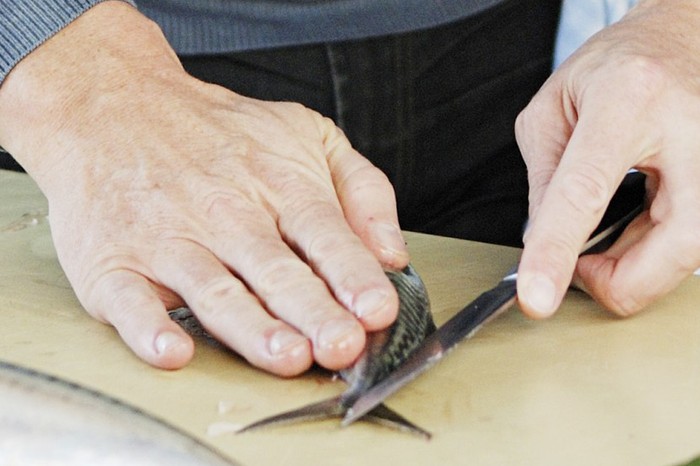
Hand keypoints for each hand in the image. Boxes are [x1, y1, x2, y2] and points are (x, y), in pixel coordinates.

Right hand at [0, 2, 408, 374]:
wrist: (114, 105)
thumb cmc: (221, 133)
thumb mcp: (307, 135)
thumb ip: (363, 190)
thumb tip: (392, 254)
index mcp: (279, 186)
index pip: (325, 236)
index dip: (354, 275)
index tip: (377, 310)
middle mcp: (225, 214)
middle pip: (276, 271)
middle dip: (313, 311)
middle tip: (340, 345)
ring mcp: (167, 239)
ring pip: (215, 291)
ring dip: (251, 327)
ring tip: (285, 355)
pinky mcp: (113, 263)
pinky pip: (130, 301)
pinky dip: (149, 328)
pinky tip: (173, 350)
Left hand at [515, 0, 699, 317]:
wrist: (681, 35)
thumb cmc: (614, 67)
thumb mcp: (553, 109)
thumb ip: (544, 179)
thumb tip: (540, 244)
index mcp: (628, 101)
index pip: (587, 191)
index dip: (558, 252)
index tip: (537, 299)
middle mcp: (691, 129)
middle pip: (678, 242)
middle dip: (623, 282)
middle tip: (582, 272)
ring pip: (694, 252)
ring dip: (639, 267)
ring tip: (602, 242)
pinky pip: (695, 241)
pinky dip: (656, 253)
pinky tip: (632, 230)